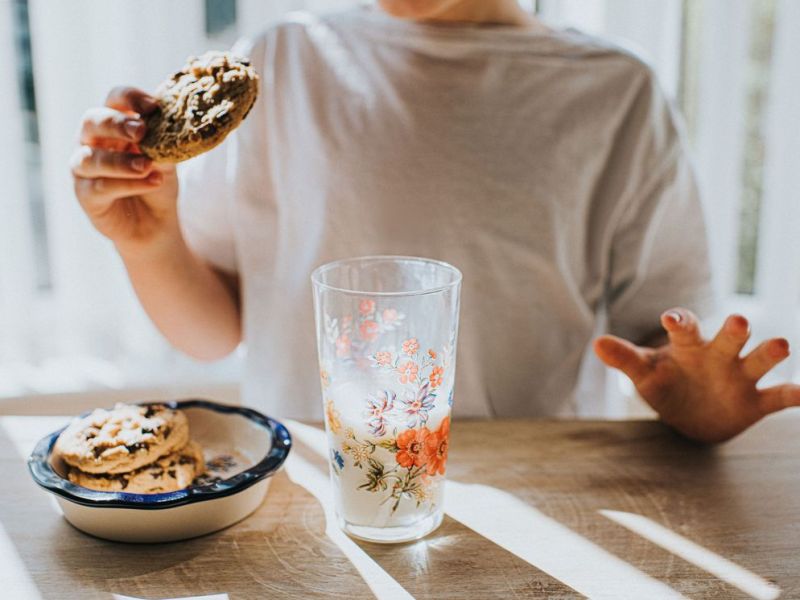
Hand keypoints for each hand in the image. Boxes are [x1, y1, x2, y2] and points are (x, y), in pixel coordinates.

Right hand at [70, 87, 178, 257]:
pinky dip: (128, 184)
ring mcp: (83, 168)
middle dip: (117, 124)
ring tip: (147, 165)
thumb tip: (176, 125)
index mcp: (113, 124)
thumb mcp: (167, 159)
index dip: (130, 97)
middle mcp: (91, 141)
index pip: (114, 99)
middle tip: (141, 131)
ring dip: (121, 160)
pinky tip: (152, 182)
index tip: (154, 106)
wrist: (155, 222)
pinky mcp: (86, 195)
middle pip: (92, 121)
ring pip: (91, 157)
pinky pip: (101, 187)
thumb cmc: (156, 181)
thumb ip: (165, 142)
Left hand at [593, 308, 798, 442]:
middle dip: (733, 329)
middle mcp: (718, 355)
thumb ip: (625, 359)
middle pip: (729, 337)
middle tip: (738, 320)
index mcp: (688, 346)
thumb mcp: (644, 374)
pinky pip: (777, 396)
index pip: (685, 327)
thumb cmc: (666, 385)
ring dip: (769, 353)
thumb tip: (596, 343)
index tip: (669, 318)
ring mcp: (740, 376)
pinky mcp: (755, 401)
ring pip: (759, 359)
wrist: (690, 417)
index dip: (679, 321)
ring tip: (782, 345)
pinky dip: (793, 394)